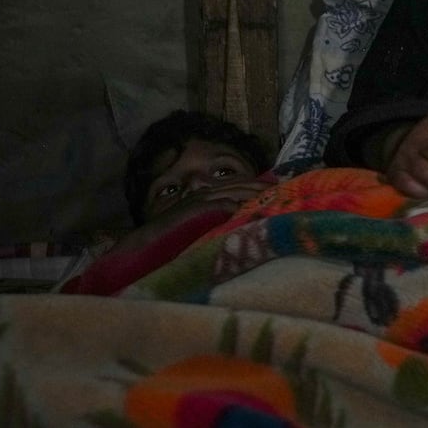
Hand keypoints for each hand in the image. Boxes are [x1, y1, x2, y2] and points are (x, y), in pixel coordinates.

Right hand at [117, 178, 270, 253]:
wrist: (147, 241)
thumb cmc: (173, 236)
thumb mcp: (200, 225)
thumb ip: (218, 219)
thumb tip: (241, 218)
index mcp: (206, 195)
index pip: (236, 185)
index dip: (256, 186)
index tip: (276, 188)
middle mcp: (205, 192)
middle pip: (238, 185)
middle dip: (260, 187)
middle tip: (281, 189)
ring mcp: (200, 199)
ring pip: (233, 192)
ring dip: (253, 193)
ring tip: (272, 195)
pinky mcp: (196, 209)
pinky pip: (220, 205)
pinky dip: (236, 205)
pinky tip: (251, 209)